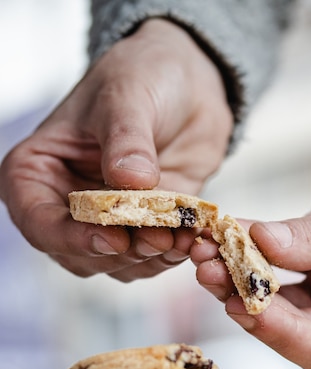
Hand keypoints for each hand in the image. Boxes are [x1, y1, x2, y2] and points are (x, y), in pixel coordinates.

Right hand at [0, 18, 232, 280]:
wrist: (187, 85)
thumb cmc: (141, 77)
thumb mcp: (127, 96)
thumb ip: (126, 140)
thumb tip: (130, 181)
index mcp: (37, 171)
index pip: (38, 221)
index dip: (71, 239)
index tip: (113, 240)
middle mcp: (63, 204)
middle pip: (77, 253)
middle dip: (118, 253)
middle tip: (158, 238)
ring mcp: (102, 221)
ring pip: (114, 264)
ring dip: (146, 259)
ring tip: (177, 239)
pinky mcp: (139, 229)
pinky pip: (146, 260)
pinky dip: (166, 256)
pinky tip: (187, 240)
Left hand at [191, 128, 310, 368]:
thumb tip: (260, 243)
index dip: (285, 337)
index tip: (244, 308)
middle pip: (299, 330)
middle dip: (251, 302)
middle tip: (211, 273)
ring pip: (283, 299)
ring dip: (241, 277)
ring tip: (207, 252)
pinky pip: (282, 263)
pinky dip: (253, 249)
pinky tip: (226, 234)